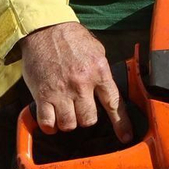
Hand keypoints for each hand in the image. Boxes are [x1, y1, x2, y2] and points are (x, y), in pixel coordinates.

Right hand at [17, 21, 132, 142]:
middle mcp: (82, 84)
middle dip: (87, 119)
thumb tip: (108, 89)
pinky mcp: (42, 95)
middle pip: (89, 119)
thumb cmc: (72, 39)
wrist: (45, 30)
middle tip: (82, 111)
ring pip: (69, 124)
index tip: (125, 137)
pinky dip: (50, 126)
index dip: (121, 123)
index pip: (114, 103)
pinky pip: (48, 122)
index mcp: (99, 71)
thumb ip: (102, 72)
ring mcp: (61, 91)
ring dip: (68, 123)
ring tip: (66, 113)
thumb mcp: (97, 51)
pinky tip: (52, 121)